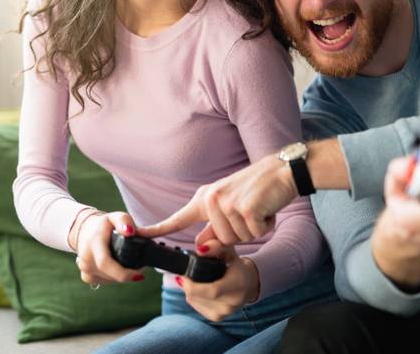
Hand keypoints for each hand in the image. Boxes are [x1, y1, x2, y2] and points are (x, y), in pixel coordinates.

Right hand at [73, 210, 145, 286]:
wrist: (85, 230)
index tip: (139, 274)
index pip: (105, 263)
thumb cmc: (104, 224)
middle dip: (127, 275)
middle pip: (110, 275)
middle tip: (140, 270)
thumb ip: (124, 221)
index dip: (123, 273)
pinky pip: (104, 282)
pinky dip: (113, 278)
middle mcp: (86, 258)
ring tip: (130, 267)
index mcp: (93, 243)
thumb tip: (130, 232)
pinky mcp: (86, 276)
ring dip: (121, 276)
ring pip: (108, 280)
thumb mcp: (115, 217)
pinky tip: (117, 269)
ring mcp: (85, 269)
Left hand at [138, 154, 296, 246]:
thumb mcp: (231, 208)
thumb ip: (215, 228)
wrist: (282, 171)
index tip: (136, 234)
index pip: (177, 219)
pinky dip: (265, 225)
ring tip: (258, 208)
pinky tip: (266, 208)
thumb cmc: (258, 191)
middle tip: (250, 211)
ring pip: (238, 239)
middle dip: (240, 233)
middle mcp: (211, 199)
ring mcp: (226, 203)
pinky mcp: (245, 208)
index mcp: (204, 199)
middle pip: (220, 241)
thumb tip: (201, 247)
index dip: (157, 229)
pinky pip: (254, 233)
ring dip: (253, 229)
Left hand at [177, 239, 259, 320]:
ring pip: (193, 301)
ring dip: (189, 290)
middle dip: (186, 284)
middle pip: (198, 297)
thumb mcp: (229, 251)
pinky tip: (200, 289)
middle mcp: (231, 303)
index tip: (183, 275)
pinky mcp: (217, 317)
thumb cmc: (236, 265)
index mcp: (237, 285)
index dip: (193, 285)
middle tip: (184, 274)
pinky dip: (193, 297)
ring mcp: (224, 313)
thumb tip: (200, 250)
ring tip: (195, 280)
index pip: (212, 291)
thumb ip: (216, 248)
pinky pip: (196, 306)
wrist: (249, 283)